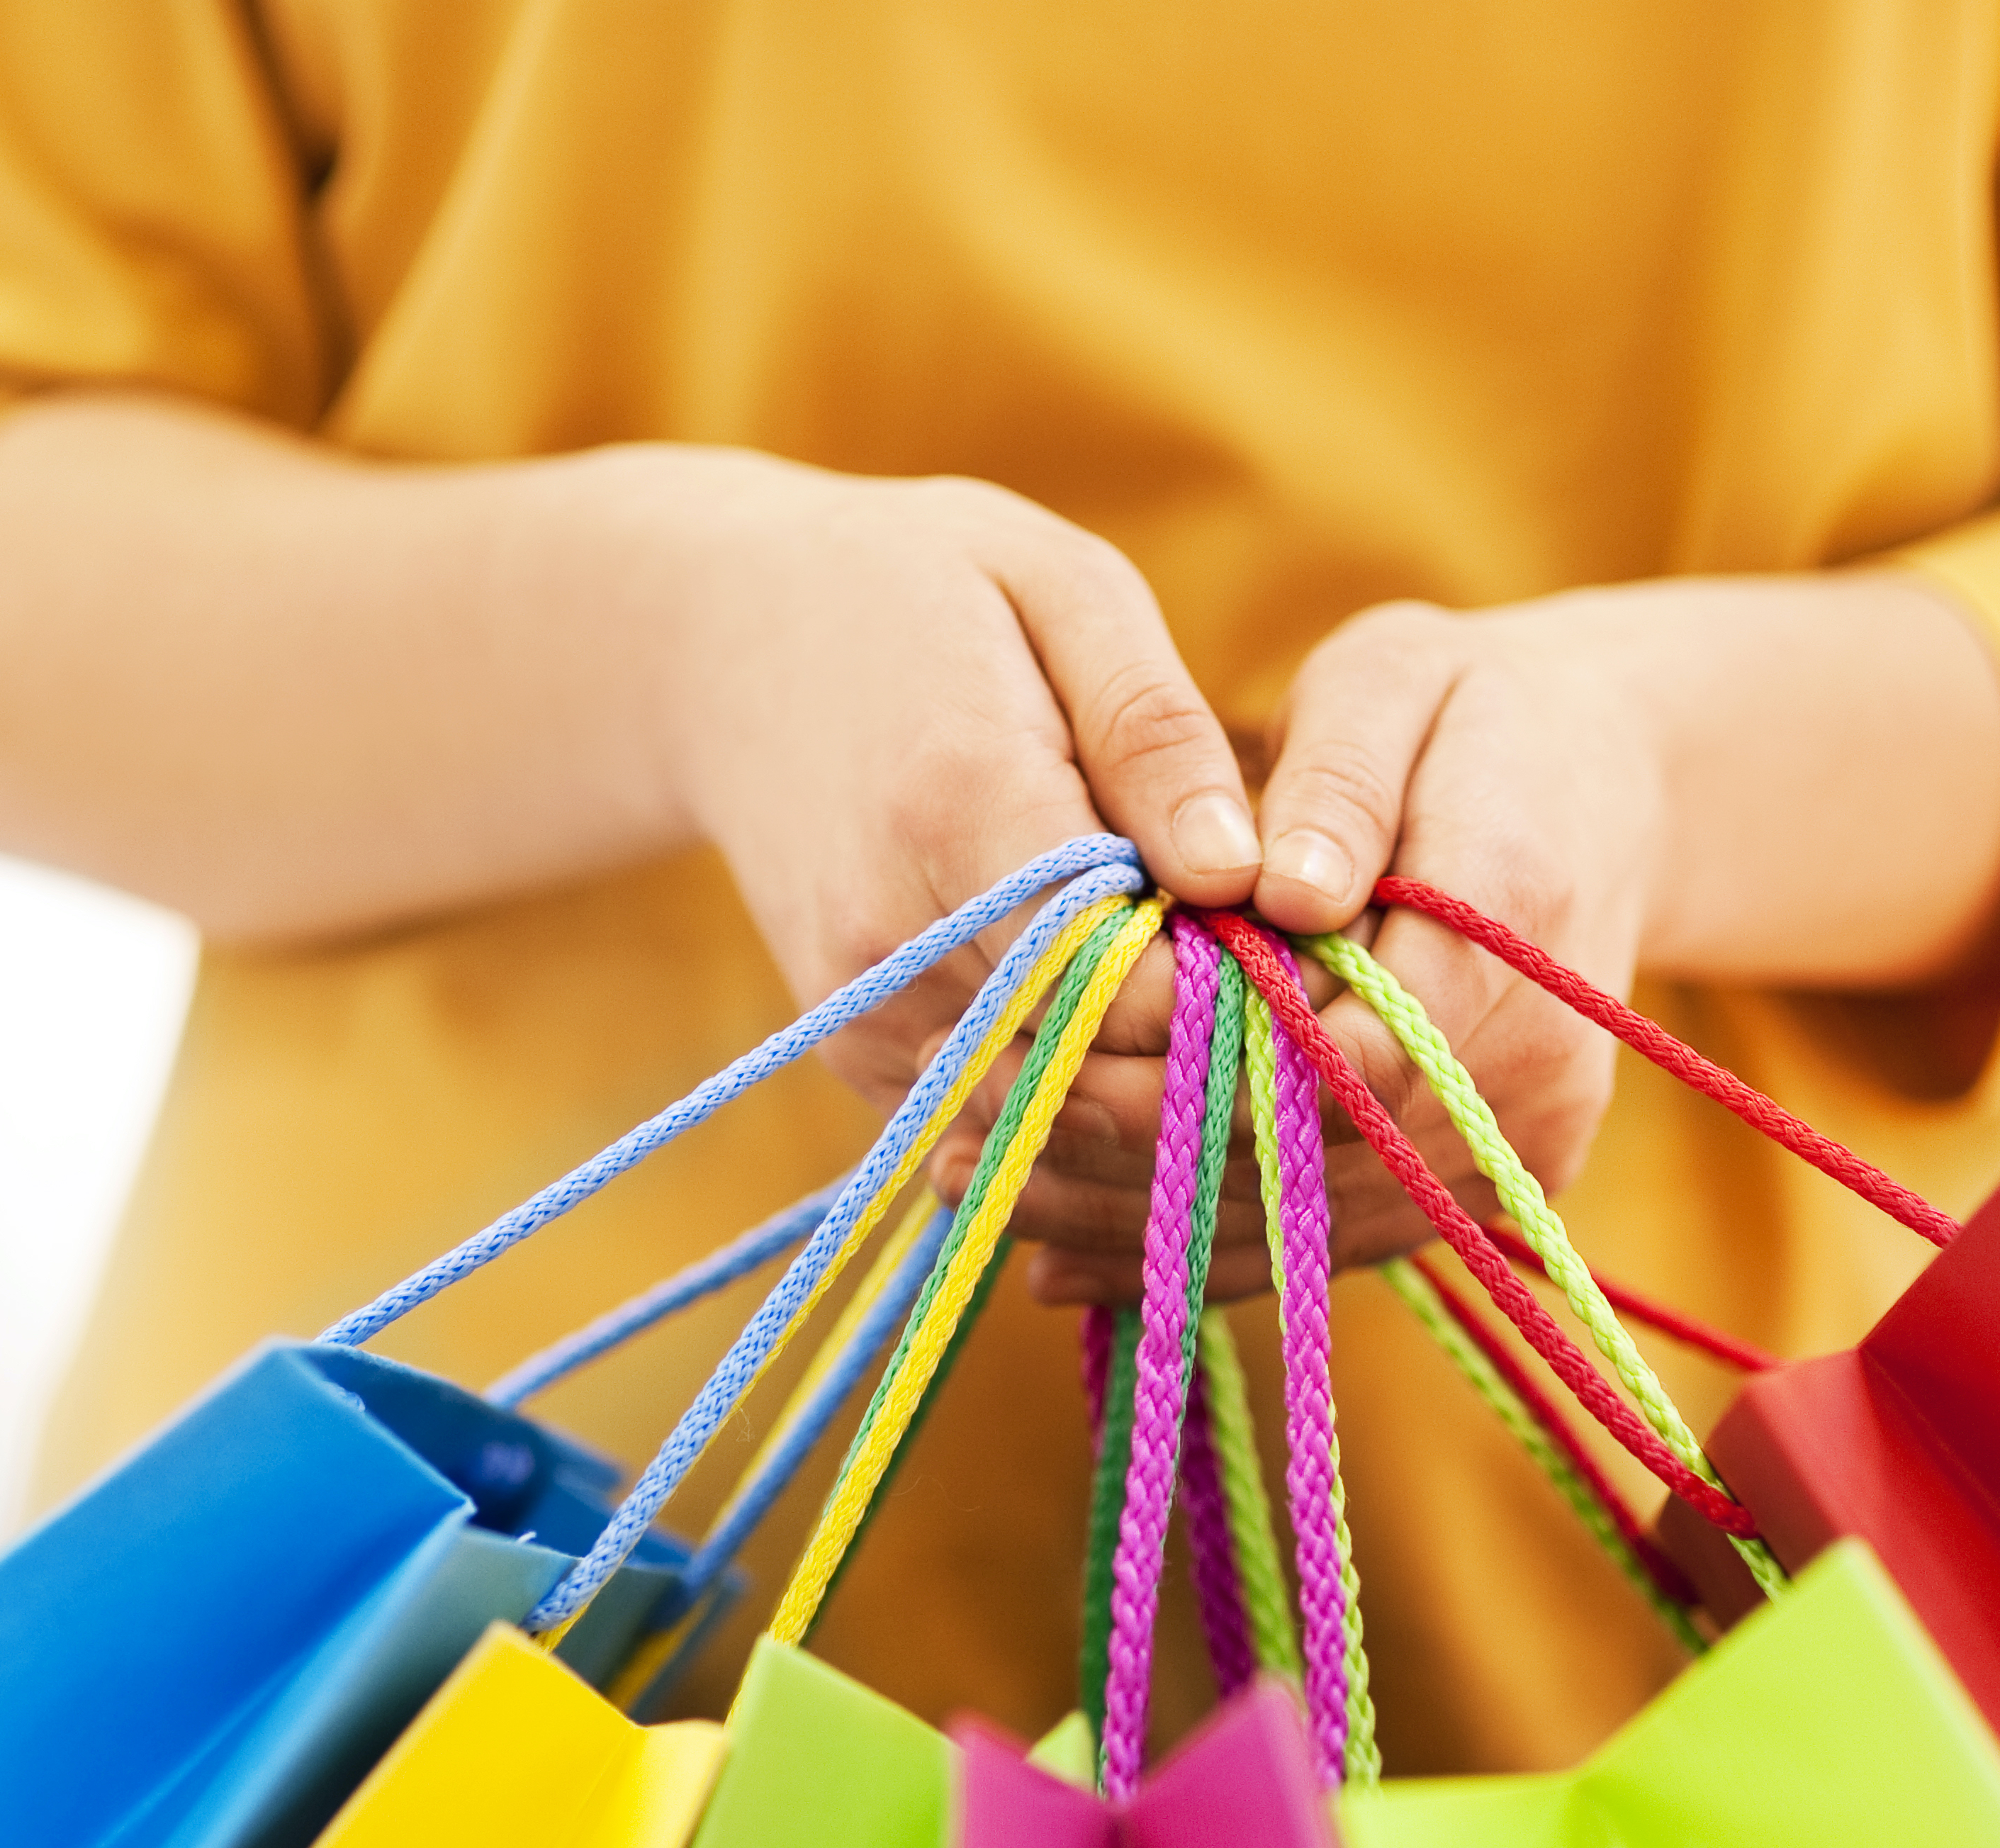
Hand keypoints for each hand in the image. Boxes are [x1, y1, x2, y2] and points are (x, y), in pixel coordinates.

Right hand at [651, 455, 1260, 1118]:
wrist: (719, 642)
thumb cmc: (923, 591)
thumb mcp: (1063, 592)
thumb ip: (1155, 733)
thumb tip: (1244, 874)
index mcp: (960, 806)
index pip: (1127, 979)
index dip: (1230, 980)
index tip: (1280, 929)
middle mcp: (893, 934)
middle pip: (1093, 1062)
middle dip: (1195, 1039)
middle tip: (1252, 957)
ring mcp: (860, 1007)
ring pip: (1047, 1103)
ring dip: (1131, 1059)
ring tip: (1169, 954)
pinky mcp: (850, 1050)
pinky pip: (993, 1103)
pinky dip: (1062, 1061)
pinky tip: (1086, 975)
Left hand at [1001, 595, 1668, 1303]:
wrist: (1600, 787)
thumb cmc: (1471, 712)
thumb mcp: (1398, 680)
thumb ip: (1338, 783)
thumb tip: (1280, 891)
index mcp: (1511, 934)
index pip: (1333, 1056)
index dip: (1176, 1077)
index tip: (1034, 1062)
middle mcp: (1536, 1075)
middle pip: (1305, 1162)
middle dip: (1126, 1163)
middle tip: (960, 1148)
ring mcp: (1516, 1152)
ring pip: (1303, 1227)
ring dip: (1139, 1229)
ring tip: (987, 1200)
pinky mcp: (1474, 1188)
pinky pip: (1323, 1242)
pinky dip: (1195, 1250)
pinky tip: (1064, 1252)